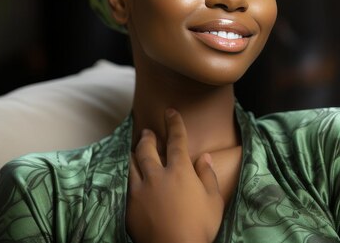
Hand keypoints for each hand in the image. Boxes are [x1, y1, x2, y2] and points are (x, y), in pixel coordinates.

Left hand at [126, 109, 224, 242]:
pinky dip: (127, 175)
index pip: (176, 140)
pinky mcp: (130, 206)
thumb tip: (205, 157)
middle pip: (147, 149)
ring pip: (132, 164)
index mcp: (180, 171)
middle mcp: (157, 176)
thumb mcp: (213, 201)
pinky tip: (129, 175)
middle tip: (148, 132)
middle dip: (148, 137)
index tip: (170, 112)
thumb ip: (207, 176)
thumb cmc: (199, 227)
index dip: (174, 124)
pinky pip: (126, 184)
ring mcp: (140, 190)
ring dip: (134, 153)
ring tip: (135, 149)